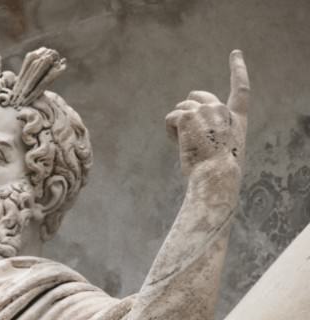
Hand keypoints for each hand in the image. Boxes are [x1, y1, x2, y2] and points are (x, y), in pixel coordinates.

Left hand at [165, 50, 249, 175]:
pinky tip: (179, 144)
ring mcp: (205, 110)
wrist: (216, 175)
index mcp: (236, 118)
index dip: (238, 69)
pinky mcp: (188, 115)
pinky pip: (171, 118)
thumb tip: (194, 134)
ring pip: (180, 107)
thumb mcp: (223, 150)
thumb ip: (214, 133)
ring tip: (187, 144)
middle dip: (187, 108)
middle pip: (196, 95)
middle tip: (186, 132)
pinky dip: (170, 132)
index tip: (235, 53)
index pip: (241, 89)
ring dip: (178, 125)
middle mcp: (222, 109)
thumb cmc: (218, 171)